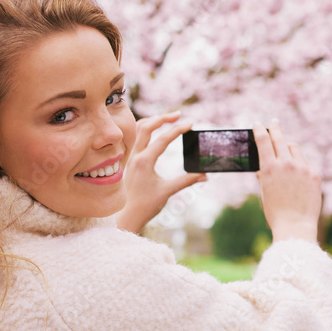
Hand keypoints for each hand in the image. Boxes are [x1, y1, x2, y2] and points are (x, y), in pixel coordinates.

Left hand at [116, 111, 205, 233]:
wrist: (126, 215)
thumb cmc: (146, 205)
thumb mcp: (168, 191)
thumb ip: (186, 181)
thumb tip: (205, 176)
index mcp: (144, 162)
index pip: (163, 139)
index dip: (178, 130)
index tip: (190, 124)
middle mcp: (135, 156)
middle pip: (147, 126)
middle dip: (163, 118)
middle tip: (179, 115)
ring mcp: (131, 156)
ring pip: (139, 129)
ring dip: (153, 121)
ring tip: (168, 119)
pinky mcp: (130, 160)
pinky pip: (136, 137)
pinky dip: (145, 129)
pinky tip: (154, 129)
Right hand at [253, 118, 320, 242]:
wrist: (295, 225)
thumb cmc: (276, 212)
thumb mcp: (264, 192)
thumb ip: (264, 176)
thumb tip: (262, 168)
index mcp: (269, 168)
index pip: (263, 140)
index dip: (260, 129)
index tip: (258, 125)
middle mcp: (286, 164)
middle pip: (280, 138)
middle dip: (275, 128)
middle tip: (274, 122)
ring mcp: (302, 168)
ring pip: (294, 148)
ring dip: (288, 148)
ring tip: (286, 153)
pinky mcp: (314, 174)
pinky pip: (306, 162)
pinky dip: (300, 164)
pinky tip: (298, 174)